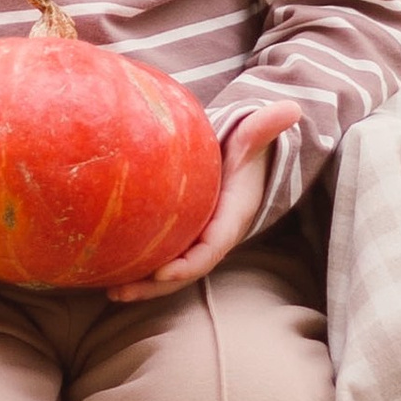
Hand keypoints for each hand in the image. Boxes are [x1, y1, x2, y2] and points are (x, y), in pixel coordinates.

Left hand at [106, 103, 300, 301]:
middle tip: (121, 292)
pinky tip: (108, 273)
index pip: (211, 248)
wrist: (244, 162)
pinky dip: (139, 270)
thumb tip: (292, 108)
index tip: (162, 273)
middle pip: (185, 270)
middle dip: (155, 286)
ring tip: (110, 292)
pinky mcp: (181, 239)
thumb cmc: (245, 150)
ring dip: (141, 285)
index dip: (189, 264)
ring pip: (170, 272)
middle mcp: (212, 236)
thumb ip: (265, 126)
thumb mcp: (254, 138)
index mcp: (230, 218)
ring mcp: (196, 241)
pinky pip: (161, 259)